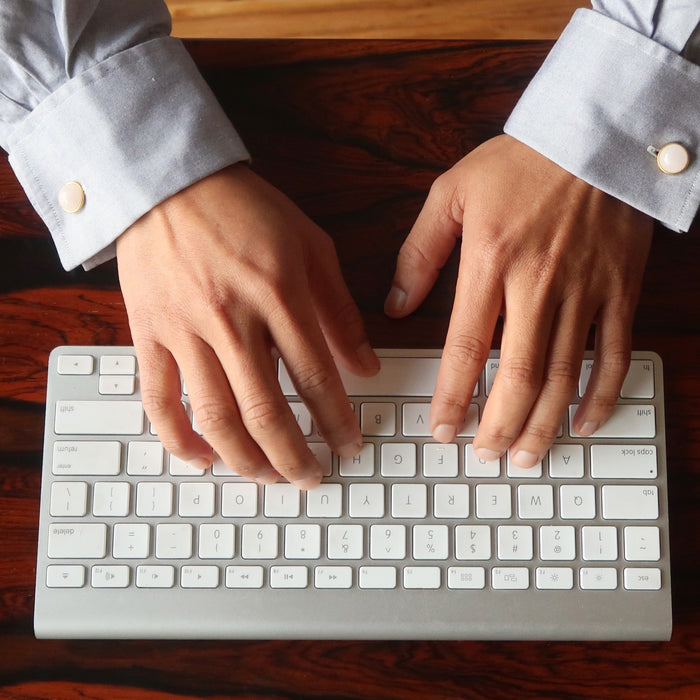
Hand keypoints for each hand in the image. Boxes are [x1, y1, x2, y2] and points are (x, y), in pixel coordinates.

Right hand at [117, 164, 378, 488]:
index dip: (336, 421)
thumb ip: (339, 311)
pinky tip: (202, 458)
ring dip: (244, 458)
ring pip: (214, 416)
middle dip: (292, 456)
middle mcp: (232, 319)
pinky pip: (159, 399)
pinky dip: (178, 437)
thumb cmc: (245, 210)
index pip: (316, 378)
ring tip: (266, 477)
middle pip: (265, 411)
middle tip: (310, 478)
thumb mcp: (310, 247)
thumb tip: (366, 366)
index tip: (348, 445)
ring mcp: (186, 330)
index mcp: (279, 295)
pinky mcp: (149, 335)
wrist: (169, 183)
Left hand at [385, 135, 652, 466]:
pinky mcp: (620, 291)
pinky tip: (583, 422)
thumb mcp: (450, 192)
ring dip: (543, 424)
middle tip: (484, 455)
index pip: (465, 348)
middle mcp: (538, 286)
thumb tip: (396, 306)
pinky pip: (614, 354)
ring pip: (563, 376)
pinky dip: (601, 394)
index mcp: (490, 263)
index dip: (452, 396)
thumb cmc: (520, 162)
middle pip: (517, 376)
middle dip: (499, 426)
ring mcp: (584, 292)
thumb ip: (419, 252)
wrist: (595, 133)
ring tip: (525, 456)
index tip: (442, 429)